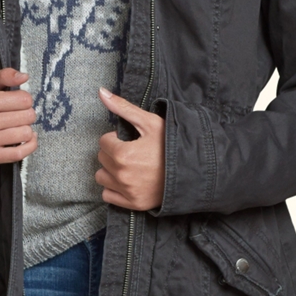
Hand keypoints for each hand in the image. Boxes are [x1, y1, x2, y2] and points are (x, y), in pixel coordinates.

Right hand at [0, 67, 37, 165]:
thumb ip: (4, 75)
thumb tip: (25, 76)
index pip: (24, 99)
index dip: (25, 99)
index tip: (18, 102)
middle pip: (28, 117)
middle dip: (27, 114)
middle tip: (19, 114)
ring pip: (25, 134)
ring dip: (26, 129)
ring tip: (18, 126)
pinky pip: (19, 154)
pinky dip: (29, 146)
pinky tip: (27, 138)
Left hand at [95, 87, 164, 210]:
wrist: (194, 170)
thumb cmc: (173, 144)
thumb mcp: (150, 122)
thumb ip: (123, 108)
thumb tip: (101, 92)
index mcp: (123, 154)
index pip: (103, 141)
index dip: (116, 138)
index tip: (131, 140)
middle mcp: (121, 175)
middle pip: (102, 158)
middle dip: (113, 152)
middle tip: (133, 151)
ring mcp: (127, 192)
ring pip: (102, 177)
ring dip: (111, 170)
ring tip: (129, 165)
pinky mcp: (133, 204)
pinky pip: (108, 195)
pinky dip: (114, 188)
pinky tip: (127, 180)